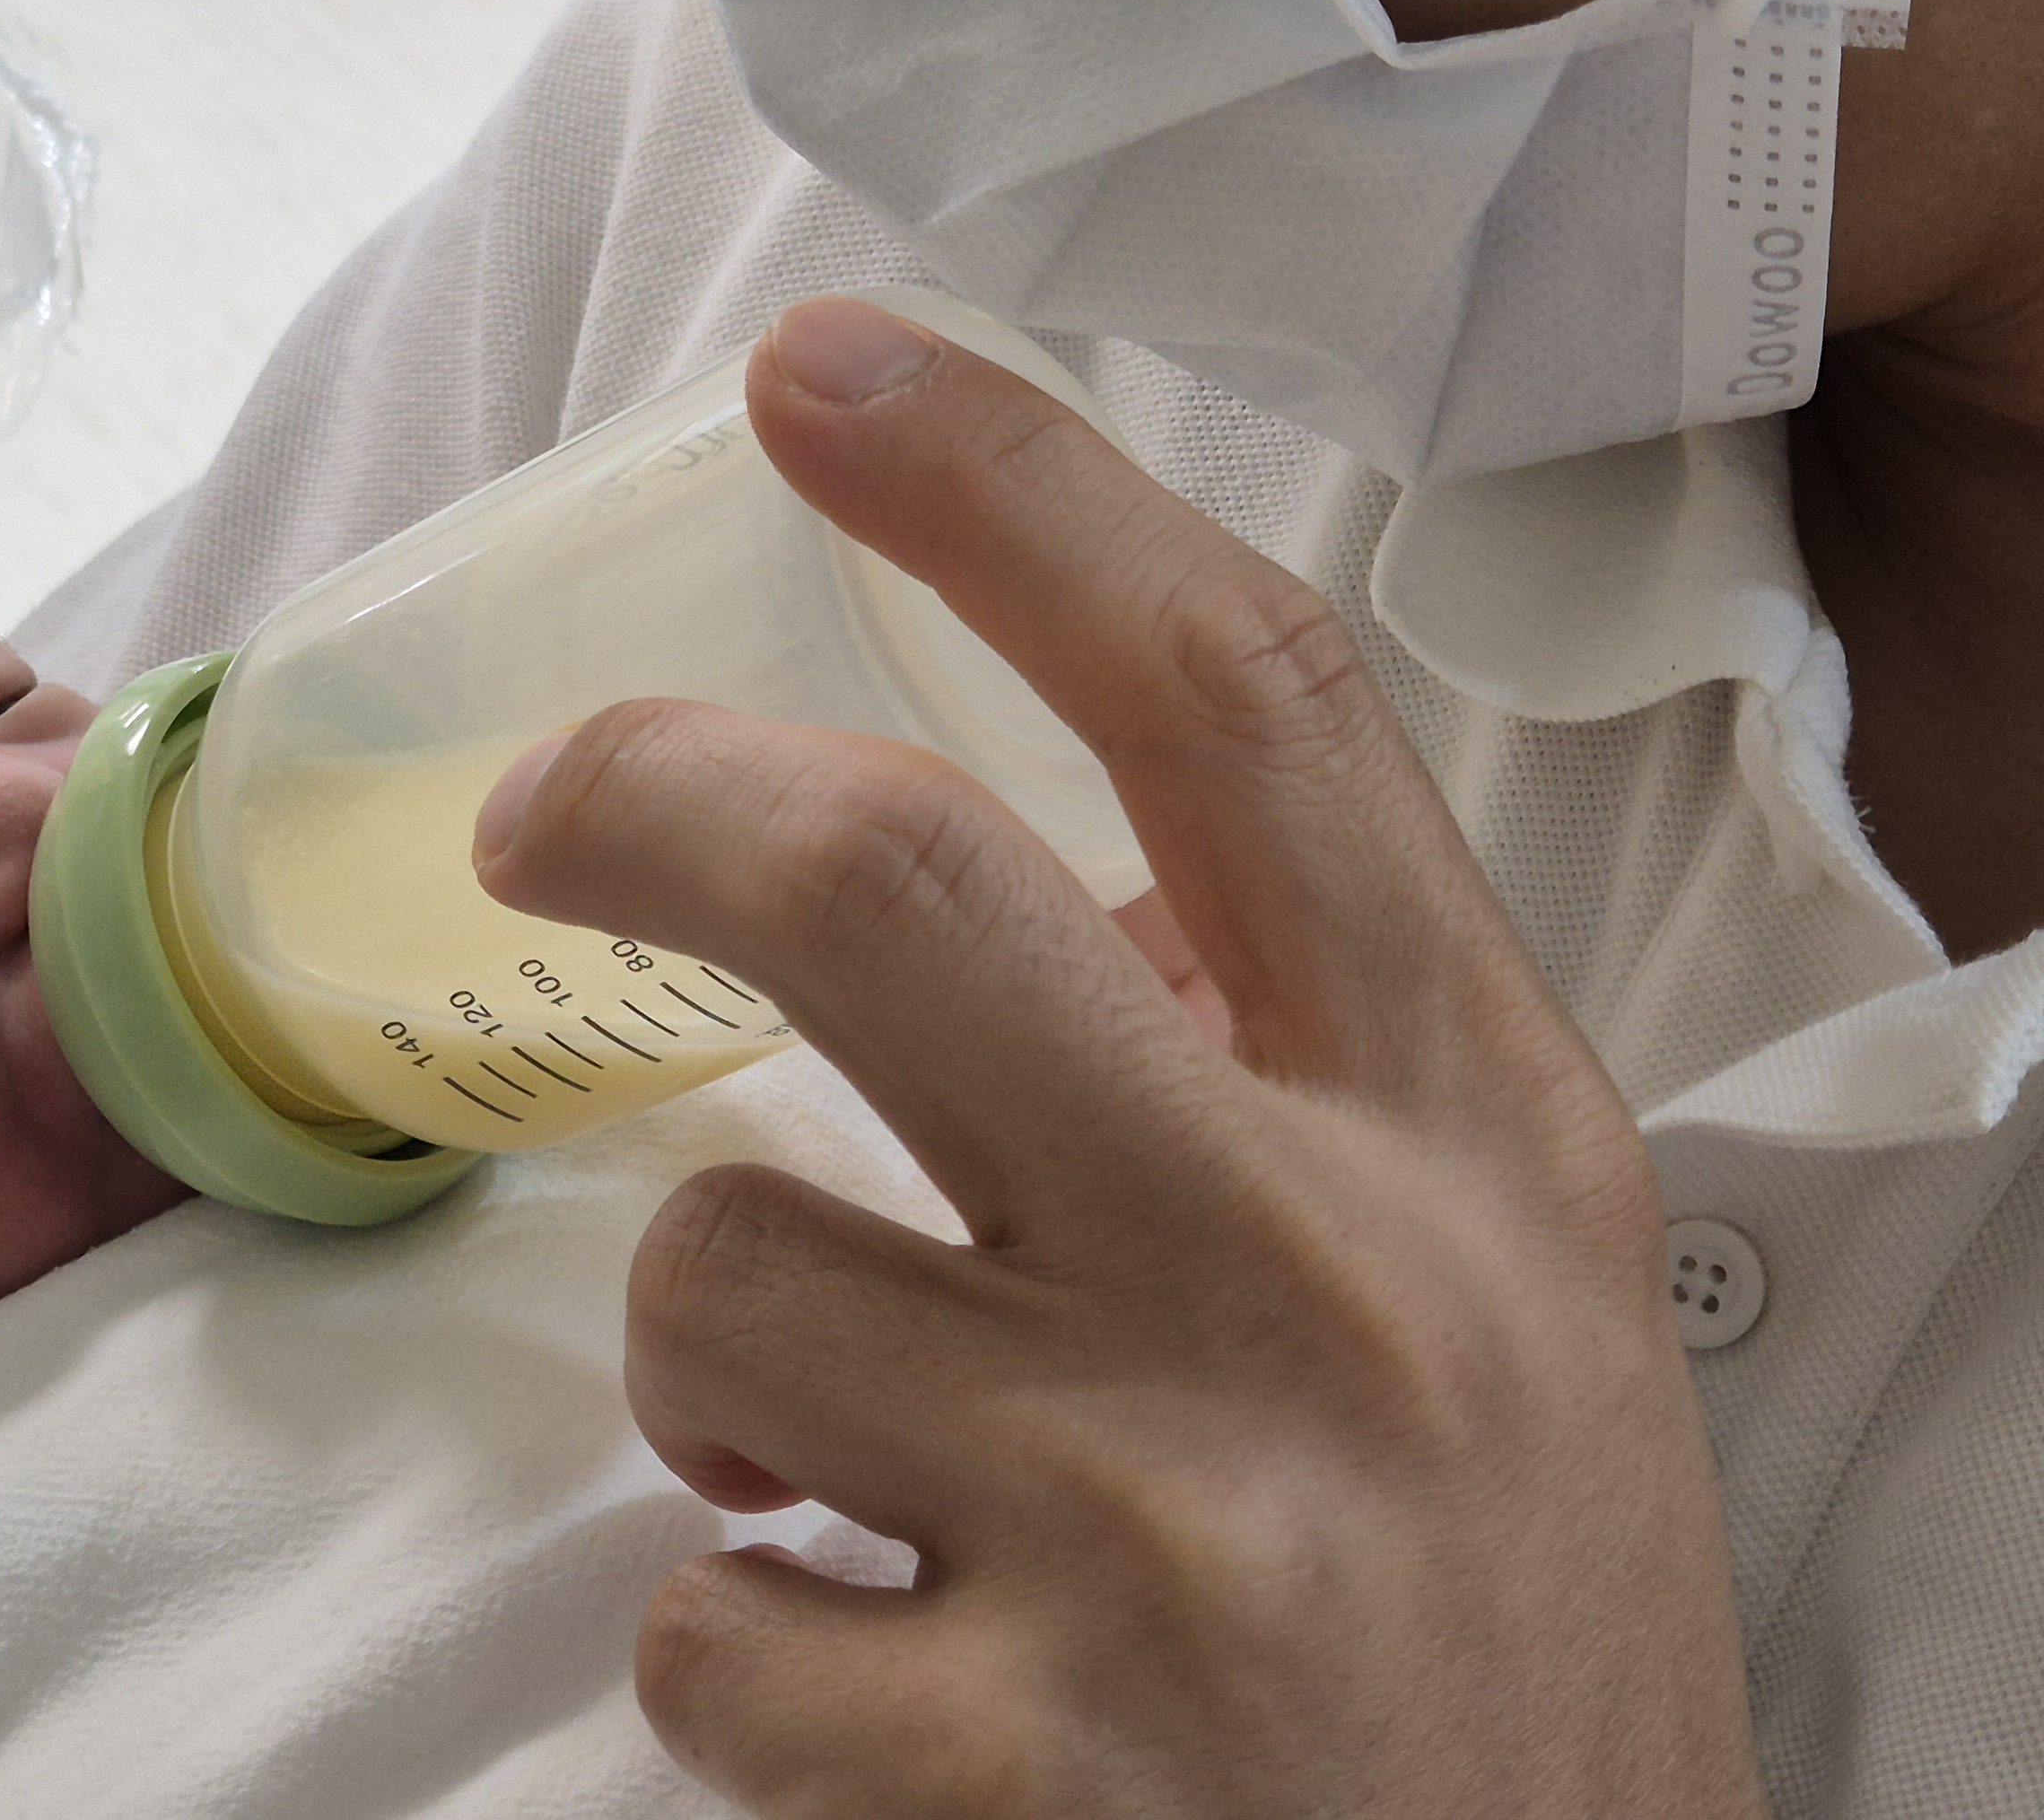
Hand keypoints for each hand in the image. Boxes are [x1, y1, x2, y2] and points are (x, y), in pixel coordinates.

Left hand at [470, 300, 1765, 1818]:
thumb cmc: (1498, 1637)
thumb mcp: (1505, 1296)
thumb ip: (1301, 1061)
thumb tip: (1021, 843)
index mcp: (1480, 1135)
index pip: (1242, 707)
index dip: (1014, 493)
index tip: (824, 365)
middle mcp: (1343, 1292)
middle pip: (899, 877)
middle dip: (651, 792)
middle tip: (538, 815)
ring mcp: (1177, 1535)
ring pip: (722, 1275)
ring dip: (712, 1367)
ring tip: (846, 1480)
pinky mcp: (1019, 1776)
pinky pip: (690, 1611)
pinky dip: (730, 1640)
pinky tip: (891, 1699)